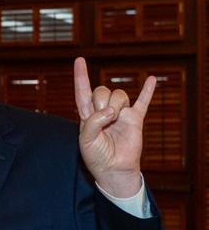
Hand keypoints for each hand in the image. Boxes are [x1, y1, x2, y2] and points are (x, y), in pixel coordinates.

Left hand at [74, 57, 154, 197]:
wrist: (114, 169)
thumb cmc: (96, 156)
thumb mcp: (86, 140)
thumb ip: (93, 122)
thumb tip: (111, 110)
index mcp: (87, 115)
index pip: (82, 92)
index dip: (80, 76)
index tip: (79, 60)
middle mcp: (103, 111)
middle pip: (102, 90)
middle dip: (101, 100)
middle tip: (104, 118)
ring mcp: (120, 114)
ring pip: (119, 94)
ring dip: (116, 104)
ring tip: (115, 119)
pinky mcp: (135, 119)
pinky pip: (143, 101)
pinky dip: (147, 91)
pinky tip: (151, 79)